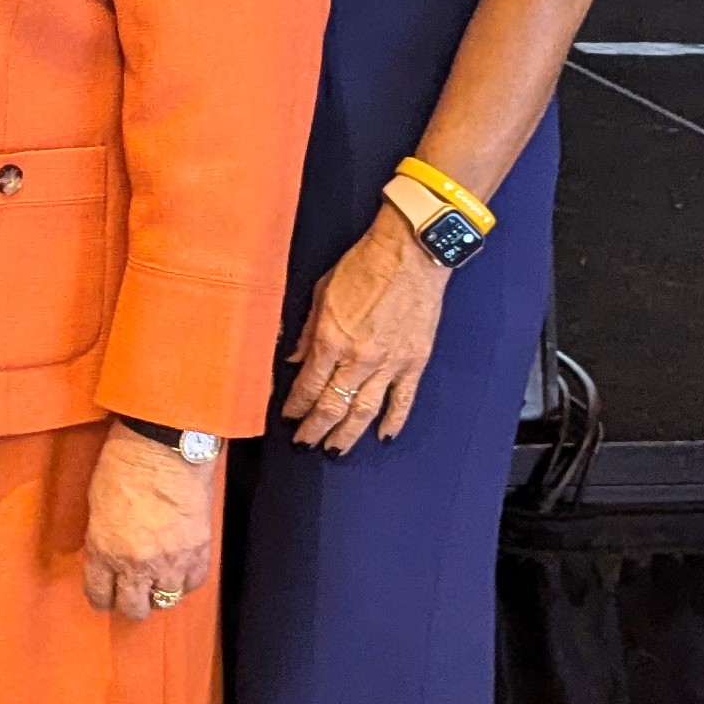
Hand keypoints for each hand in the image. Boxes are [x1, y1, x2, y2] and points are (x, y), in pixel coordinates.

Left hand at [81, 423, 217, 620]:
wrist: (164, 448)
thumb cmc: (123, 466)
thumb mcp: (97, 506)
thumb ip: (102, 538)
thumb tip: (106, 556)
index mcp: (104, 551)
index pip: (99, 594)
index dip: (101, 598)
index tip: (105, 596)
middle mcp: (136, 564)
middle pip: (134, 607)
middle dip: (131, 603)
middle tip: (133, 594)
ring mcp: (170, 561)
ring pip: (166, 601)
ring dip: (160, 593)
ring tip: (158, 582)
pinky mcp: (198, 551)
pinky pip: (192, 584)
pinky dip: (185, 581)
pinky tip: (179, 572)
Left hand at [281, 208, 453, 451]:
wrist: (412, 254)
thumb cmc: (364, 266)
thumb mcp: (322, 293)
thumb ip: (308, 331)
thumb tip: (293, 360)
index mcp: (331, 339)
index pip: (307, 386)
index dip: (296, 406)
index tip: (288, 417)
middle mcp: (359, 359)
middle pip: (333, 406)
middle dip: (315, 428)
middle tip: (305, 444)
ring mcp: (389, 364)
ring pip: (364, 411)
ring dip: (347, 434)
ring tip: (334, 450)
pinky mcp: (414, 362)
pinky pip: (402, 400)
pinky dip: (393, 421)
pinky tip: (382, 436)